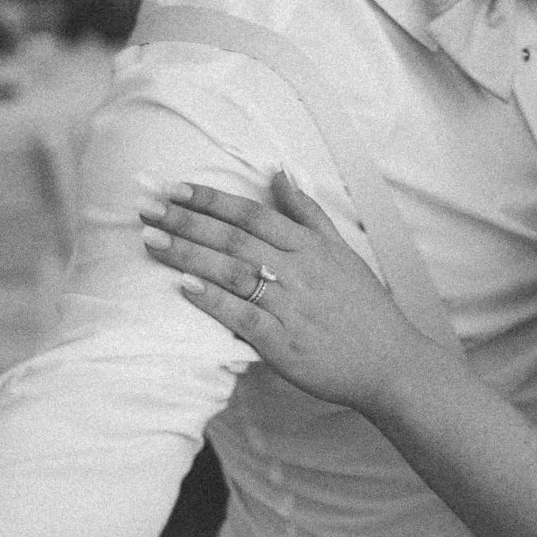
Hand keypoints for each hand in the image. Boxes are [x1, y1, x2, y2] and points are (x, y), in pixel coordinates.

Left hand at [141, 173, 437, 413]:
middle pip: (236, 238)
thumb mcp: (342, 251)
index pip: (254, 214)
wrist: (390, 363)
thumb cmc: (364, 307)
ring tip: (150, 241)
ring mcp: (292, 307)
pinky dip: (213, 301)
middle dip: (187, 221)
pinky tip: (184, 287)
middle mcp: (301, 272)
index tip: (176, 188)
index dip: (213, 200)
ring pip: (234, 272)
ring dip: (189, 254)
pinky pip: (243, 317)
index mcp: (312, 248)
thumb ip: (307, 213)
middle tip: (146, 208)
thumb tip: (278, 173)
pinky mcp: (285, 343)